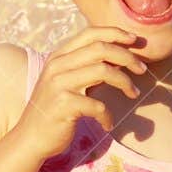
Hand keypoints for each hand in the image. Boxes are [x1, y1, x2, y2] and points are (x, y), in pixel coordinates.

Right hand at [14, 26, 146, 160]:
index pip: (90, 33)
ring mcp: (58, 84)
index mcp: (59, 56)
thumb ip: (88, 68)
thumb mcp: (68, 83)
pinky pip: (97, 105)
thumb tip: (120, 58)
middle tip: (142, 69)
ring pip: (102, 70)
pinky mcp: (63, 105)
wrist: (30, 138)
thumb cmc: (55, 110)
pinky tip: (107, 124)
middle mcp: (57, 65)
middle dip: (127, 56)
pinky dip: (108, 115)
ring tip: (133, 93)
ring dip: (124, 82)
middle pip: (100, 48)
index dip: (115, 33)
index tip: (135, 40)